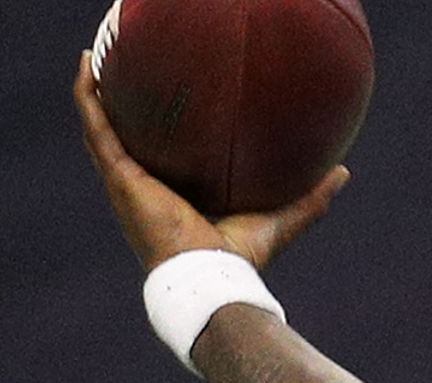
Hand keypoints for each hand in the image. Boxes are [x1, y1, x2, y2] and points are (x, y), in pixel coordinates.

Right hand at [73, 52, 348, 271]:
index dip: (153, 130)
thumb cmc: (239, 259)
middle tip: (119, 68)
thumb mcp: (279, 218)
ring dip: (93, 90)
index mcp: (170, 197)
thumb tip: (343, 172)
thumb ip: (310, 197)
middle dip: (116, 104)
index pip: (156, 157)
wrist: (211, 277)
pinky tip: (89, 64)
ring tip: (94, 55)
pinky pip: (97, 126)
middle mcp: (142, 188)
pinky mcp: (120, 175)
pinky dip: (88, 95)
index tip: (161, 101)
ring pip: (100, 126)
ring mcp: (126, 181)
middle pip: (122, 137)